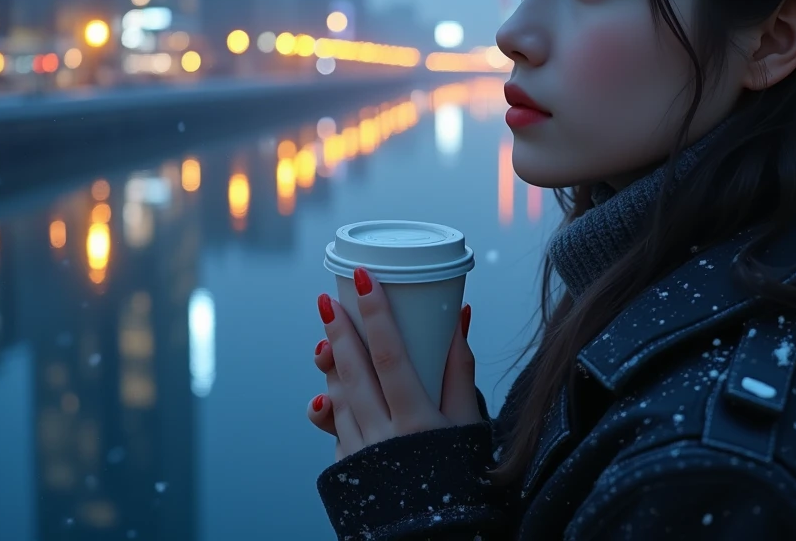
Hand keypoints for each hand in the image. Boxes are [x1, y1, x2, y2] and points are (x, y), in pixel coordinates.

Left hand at [307, 267, 481, 460]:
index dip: (376, 315)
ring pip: (337, 396)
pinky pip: (337, 425)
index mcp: (416, 421)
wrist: (433, 534)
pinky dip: (335, 402)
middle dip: (338, 331)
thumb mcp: (469, 423)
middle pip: (352, 371)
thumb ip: (461, 369)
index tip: (365, 281)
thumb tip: (459, 317)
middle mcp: (382, 436)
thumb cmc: (459, 475)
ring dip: (330, 363)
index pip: (389, 355)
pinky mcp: (346, 466)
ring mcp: (359, 453)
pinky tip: (336, 387)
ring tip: (326, 336)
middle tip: (327, 300)